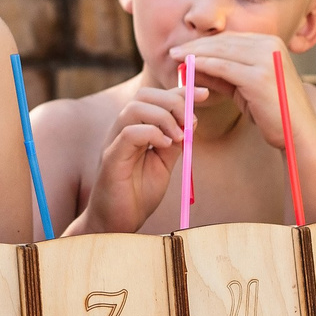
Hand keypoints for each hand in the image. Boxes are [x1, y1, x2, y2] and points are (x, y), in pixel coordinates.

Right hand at [74, 85, 192, 233]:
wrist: (118, 223)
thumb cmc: (138, 193)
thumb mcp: (164, 163)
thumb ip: (174, 142)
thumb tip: (192, 121)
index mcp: (135, 127)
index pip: (156, 97)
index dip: (181, 91)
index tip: (204, 94)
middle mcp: (122, 129)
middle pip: (144, 95)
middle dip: (173, 101)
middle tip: (191, 122)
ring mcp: (114, 142)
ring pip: (135, 109)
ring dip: (164, 117)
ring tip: (179, 137)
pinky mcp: (111, 158)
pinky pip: (128, 133)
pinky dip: (151, 133)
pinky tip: (165, 145)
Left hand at [171, 32, 302, 144]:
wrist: (298, 133)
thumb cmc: (272, 112)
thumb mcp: (244, 87)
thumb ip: (222, 74)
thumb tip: (192, 65)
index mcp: (270, 43)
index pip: (230, 38)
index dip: (205, 42)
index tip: (184, 48)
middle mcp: (270, 46)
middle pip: (224, 41)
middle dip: (196, 46)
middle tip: (173, 51)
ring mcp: (266, 59)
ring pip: (221, 52)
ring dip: (195, 54)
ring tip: (175, 58)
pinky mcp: (260, 76)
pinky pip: (223, 67)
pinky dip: (203, 65)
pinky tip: (188, 67)